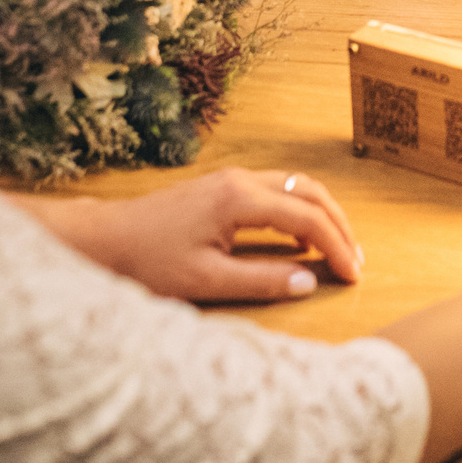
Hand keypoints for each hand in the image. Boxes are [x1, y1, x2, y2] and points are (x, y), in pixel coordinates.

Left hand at [17, 168, 362, 301]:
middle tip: (356, 261)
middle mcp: (240, 180)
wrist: (105, 239)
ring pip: (296, 186)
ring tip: (339, 250)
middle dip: (340, 226)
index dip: (336, 248)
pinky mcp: (222, 188)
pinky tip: (301, 242)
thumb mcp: (206, 281)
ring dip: (323, 215)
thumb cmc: (147, 260)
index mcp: (239, 199)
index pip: (307, 220)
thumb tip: (308, 282)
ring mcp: (231, 180)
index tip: (353, 277)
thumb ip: (261, 281)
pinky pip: (277, 191)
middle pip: (310, 193)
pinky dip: (300, 211)